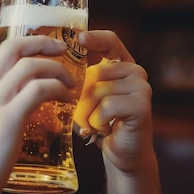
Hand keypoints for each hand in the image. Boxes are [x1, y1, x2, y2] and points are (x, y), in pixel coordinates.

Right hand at [0, 35, 74, 193]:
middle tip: (64, 50)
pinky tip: (65, 98)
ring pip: (30, 67)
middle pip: (14, 48)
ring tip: (70, 83)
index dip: (31, 42)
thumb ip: (2, 109)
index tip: (51, 48)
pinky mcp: (8, 121)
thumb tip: (27, 104)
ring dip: (57, 70)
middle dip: (44, 43)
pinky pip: (37, 91)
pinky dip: (57, 89)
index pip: (5, 50)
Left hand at [73, 30, 162, 193]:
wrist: (123, 156)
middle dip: (81, 97)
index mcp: (122, 65)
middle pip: (95, 72)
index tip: (78, 38)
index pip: (110, 41)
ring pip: (98, 91)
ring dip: (88, 113)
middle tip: (85, 116)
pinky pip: (106, 106)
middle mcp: (135, 72)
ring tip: (96, 125)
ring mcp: (141, 87)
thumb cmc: (100, 124)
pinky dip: (97, 122)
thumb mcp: (86, 97)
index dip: (94, 38)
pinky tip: (104, 130)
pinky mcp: (142, 105)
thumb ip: (79, 79)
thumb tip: (52, 65)